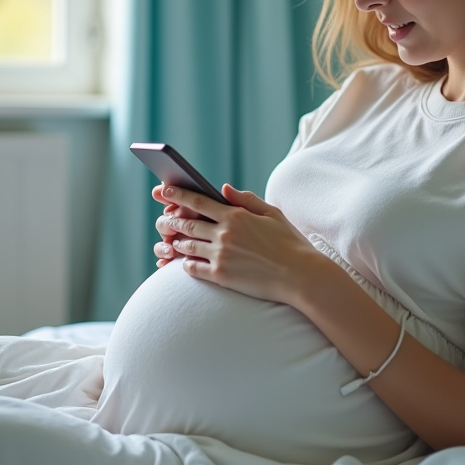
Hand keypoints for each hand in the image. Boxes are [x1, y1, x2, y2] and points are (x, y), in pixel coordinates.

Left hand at [151, 183, 328, 305]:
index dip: (178, 194)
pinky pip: (192, 269)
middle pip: (187, 223)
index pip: (198, 200)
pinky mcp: (221, 276)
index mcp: (236, 215)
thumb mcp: (272, 214)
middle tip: (163, 220)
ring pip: (186, 246)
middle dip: (171, 220)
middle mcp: (224, 234)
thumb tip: (224, 188)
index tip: (164, 190)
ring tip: (170, 242)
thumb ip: (246, 199)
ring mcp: (221, 255)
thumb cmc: (290, 244)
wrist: (301, 276)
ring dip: (176, 243)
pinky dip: (184, 264)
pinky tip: (183, 263)